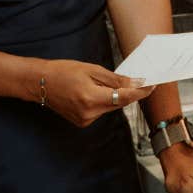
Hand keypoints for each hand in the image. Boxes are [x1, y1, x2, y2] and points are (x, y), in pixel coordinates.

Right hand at [38, 60, 153, 127]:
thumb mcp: (91, 69)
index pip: (124, 97)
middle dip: (127, 92)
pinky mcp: (82, 122)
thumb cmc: (63, 71)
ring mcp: (85, 120)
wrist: (40, 83)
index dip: (140, 92)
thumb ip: (115, 79)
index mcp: (91, 98)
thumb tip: (135, 83)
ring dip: (114, 96)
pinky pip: (101, 111)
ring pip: (110, 107)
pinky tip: (93, 92)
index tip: (151, 86)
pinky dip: (103, 101)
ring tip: (100, 83)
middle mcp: (89, 113)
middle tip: (134, 79)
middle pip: (118, 103)